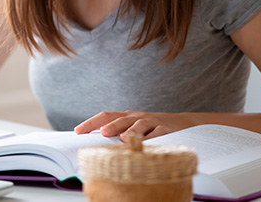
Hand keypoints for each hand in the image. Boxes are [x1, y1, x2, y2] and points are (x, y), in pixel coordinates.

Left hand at [74, 111, 193, 140]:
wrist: (182, 123)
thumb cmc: (151, 128)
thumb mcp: (133, 128)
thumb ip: (117, 134)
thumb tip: (95, 145)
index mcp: (126, 117)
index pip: (106, 116)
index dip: (91, 122)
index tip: (78, 131)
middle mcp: (137, 117)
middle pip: (121, 119)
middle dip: (111, 126)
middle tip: (102, 132)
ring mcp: (152, 121)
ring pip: (140, 124)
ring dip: (131, 131)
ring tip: (123, 139)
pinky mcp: (166, 128)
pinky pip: (158, 133)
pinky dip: (152, 138)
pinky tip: (146, 143)